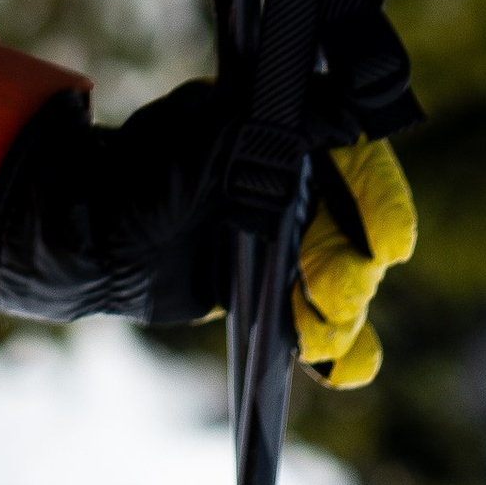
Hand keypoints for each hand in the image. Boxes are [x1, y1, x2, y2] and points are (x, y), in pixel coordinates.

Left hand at [0, 87, 417, 387]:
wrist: (92, 239)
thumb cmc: (140, 175)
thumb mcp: (202, 141)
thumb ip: (266, 130)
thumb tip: (344, 115)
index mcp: (284, 135)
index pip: (356, 161)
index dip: (382, 201)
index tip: (392, 244)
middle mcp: (295, 187)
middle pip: (356, 231)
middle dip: (355, 269)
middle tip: (335, 297)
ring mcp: (286, 243)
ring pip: (344, 283)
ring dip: (344, 315)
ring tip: (322, 337)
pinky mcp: (270, 293)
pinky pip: (318, 322)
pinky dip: (338, 349)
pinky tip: (340, 369)